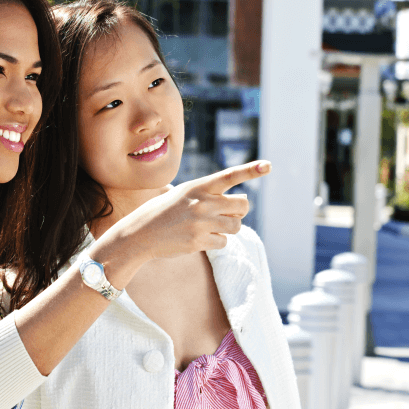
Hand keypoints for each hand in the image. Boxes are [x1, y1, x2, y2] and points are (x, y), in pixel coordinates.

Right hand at [103, 160, 270, 262]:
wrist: (140, 233)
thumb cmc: (163, 211)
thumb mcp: (183, 194)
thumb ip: (210, 194)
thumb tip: (243, 202)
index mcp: (199, 186)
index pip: (230, 176)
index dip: (251, 170)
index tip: (268, 166)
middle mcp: (203, 202)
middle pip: (242, 205)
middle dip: (238, 211)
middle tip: (223, 213)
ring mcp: (201, 222)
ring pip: (236, 226)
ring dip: (228, 228)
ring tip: (208, 227)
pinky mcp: (199, 241)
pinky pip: (224, 242)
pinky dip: (216, 242)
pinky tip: (198, 238)